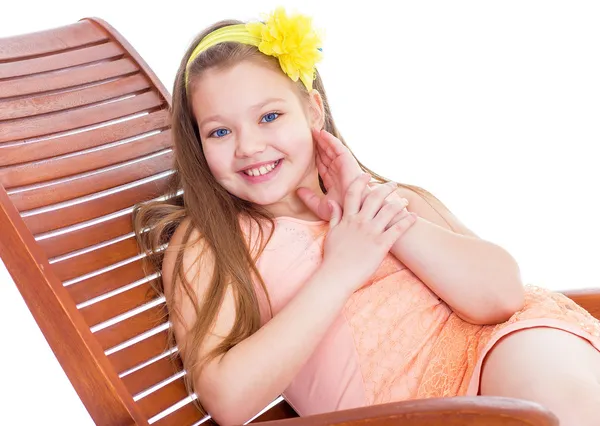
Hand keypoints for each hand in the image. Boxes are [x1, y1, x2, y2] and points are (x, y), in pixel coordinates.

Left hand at [297, 128, 362, 219]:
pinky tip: (322, 133)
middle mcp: (338, 172)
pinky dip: (330, 140)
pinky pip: (338, 147)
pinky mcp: (347, 161)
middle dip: (318, 146)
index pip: (322, 166)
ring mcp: (343, 165)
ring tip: (313, 131)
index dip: (314, 157)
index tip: (304, 150)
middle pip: (326, 155)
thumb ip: (309, 198)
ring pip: (330, 149)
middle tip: (308, 136)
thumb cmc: (340, 210)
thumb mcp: (320, 206)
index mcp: (332, 181)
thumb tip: (297, 191)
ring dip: (322, 140)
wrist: (354, 209)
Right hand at [321, 173, 415, 292]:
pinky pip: (398, 229)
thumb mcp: (331, 233)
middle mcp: (360, 222)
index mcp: (348, 218)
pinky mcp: (381, 245)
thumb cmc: (333, 256)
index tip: (367, 176)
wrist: (337, 275)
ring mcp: (371, 232)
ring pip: (389, 210)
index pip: (354, 193)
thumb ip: (334, 216)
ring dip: (399, 203)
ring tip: (405, 201)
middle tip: (393, 184)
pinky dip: (407, 221)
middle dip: (385, 188)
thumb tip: (331, 202)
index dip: (361, 182)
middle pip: (375, 197)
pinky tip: (414, 216)